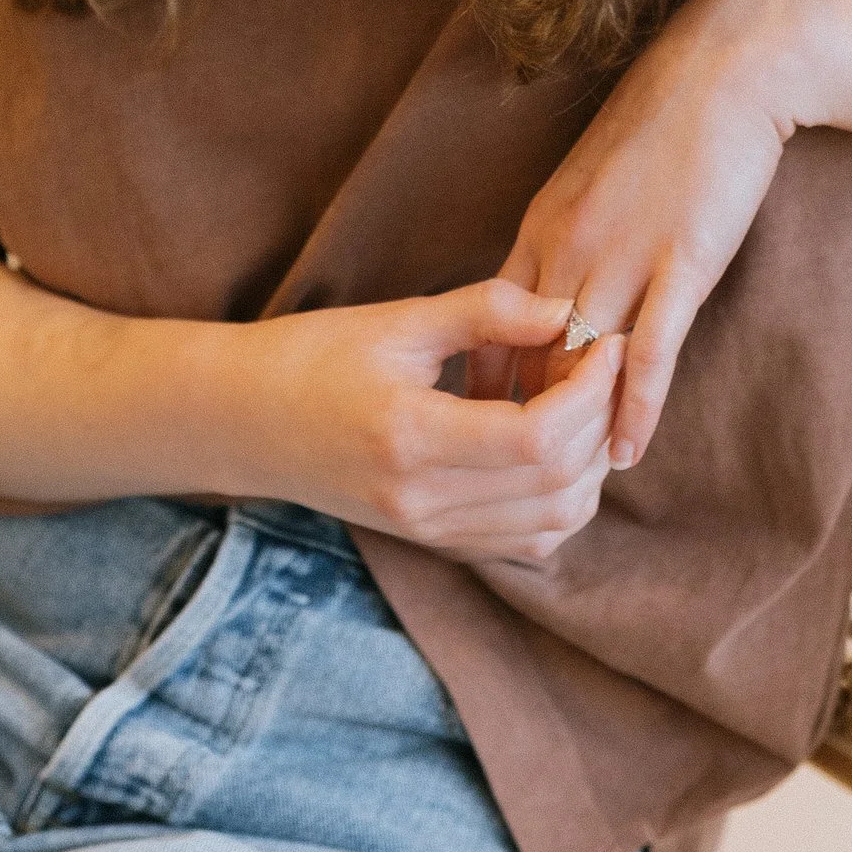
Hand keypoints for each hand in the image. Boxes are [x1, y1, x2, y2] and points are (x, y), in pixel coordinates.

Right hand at [240, 278, 625, 567]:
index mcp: (409, 437)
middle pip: (554, 482)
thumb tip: (566, 312)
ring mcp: (427, 530)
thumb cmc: (314, 356)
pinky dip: (562, 501)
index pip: (536, 436)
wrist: (245, 421)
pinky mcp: (433, 540)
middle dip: (599, 421)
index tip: (603, 343)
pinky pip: (525, 541)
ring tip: (588, 405)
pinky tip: (560, 448)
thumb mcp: (399, 320)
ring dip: (590, 466)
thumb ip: (487, 311)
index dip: (589, 391)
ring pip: (551, 523)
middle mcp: (422, 500)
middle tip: (605, 365)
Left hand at [502, 0, 803, 472]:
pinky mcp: (682, 263)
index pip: (491, 326)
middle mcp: (569, 248)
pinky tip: (626, 452)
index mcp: (541, 228)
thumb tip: (551, 293)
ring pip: (581, 362)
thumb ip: (566, 237)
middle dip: (514, 422)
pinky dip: (635, 408)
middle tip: (504, 480)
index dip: (481, 385)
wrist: (724, 69)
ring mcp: (625, 257)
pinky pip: (650, 352)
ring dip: (570, 430)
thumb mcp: (591, 180)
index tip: (467, 432)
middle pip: (527, 355)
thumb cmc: (662, 123)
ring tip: (561, 487)